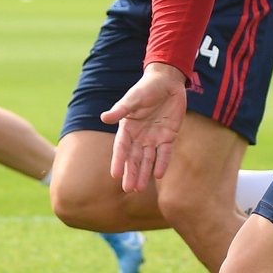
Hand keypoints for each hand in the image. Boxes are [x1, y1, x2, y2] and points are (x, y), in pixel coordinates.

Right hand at [102, 65, 188, 191]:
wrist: (167, 82)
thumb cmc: (146, 88)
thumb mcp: (133, 98)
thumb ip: (121, 110)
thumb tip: (104, 118)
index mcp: (128, 128)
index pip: (121, 148)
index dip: (118, 161)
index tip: (115, 175)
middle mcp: (139, 136)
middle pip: (134, 158)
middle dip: (131, 173)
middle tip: (128, 189)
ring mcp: (154, 138)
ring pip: (148, 160)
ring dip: (144, 173)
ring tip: (139, 188)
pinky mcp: (168, 136)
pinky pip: (165, 153)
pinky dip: (162, 163)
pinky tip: (159, 175)